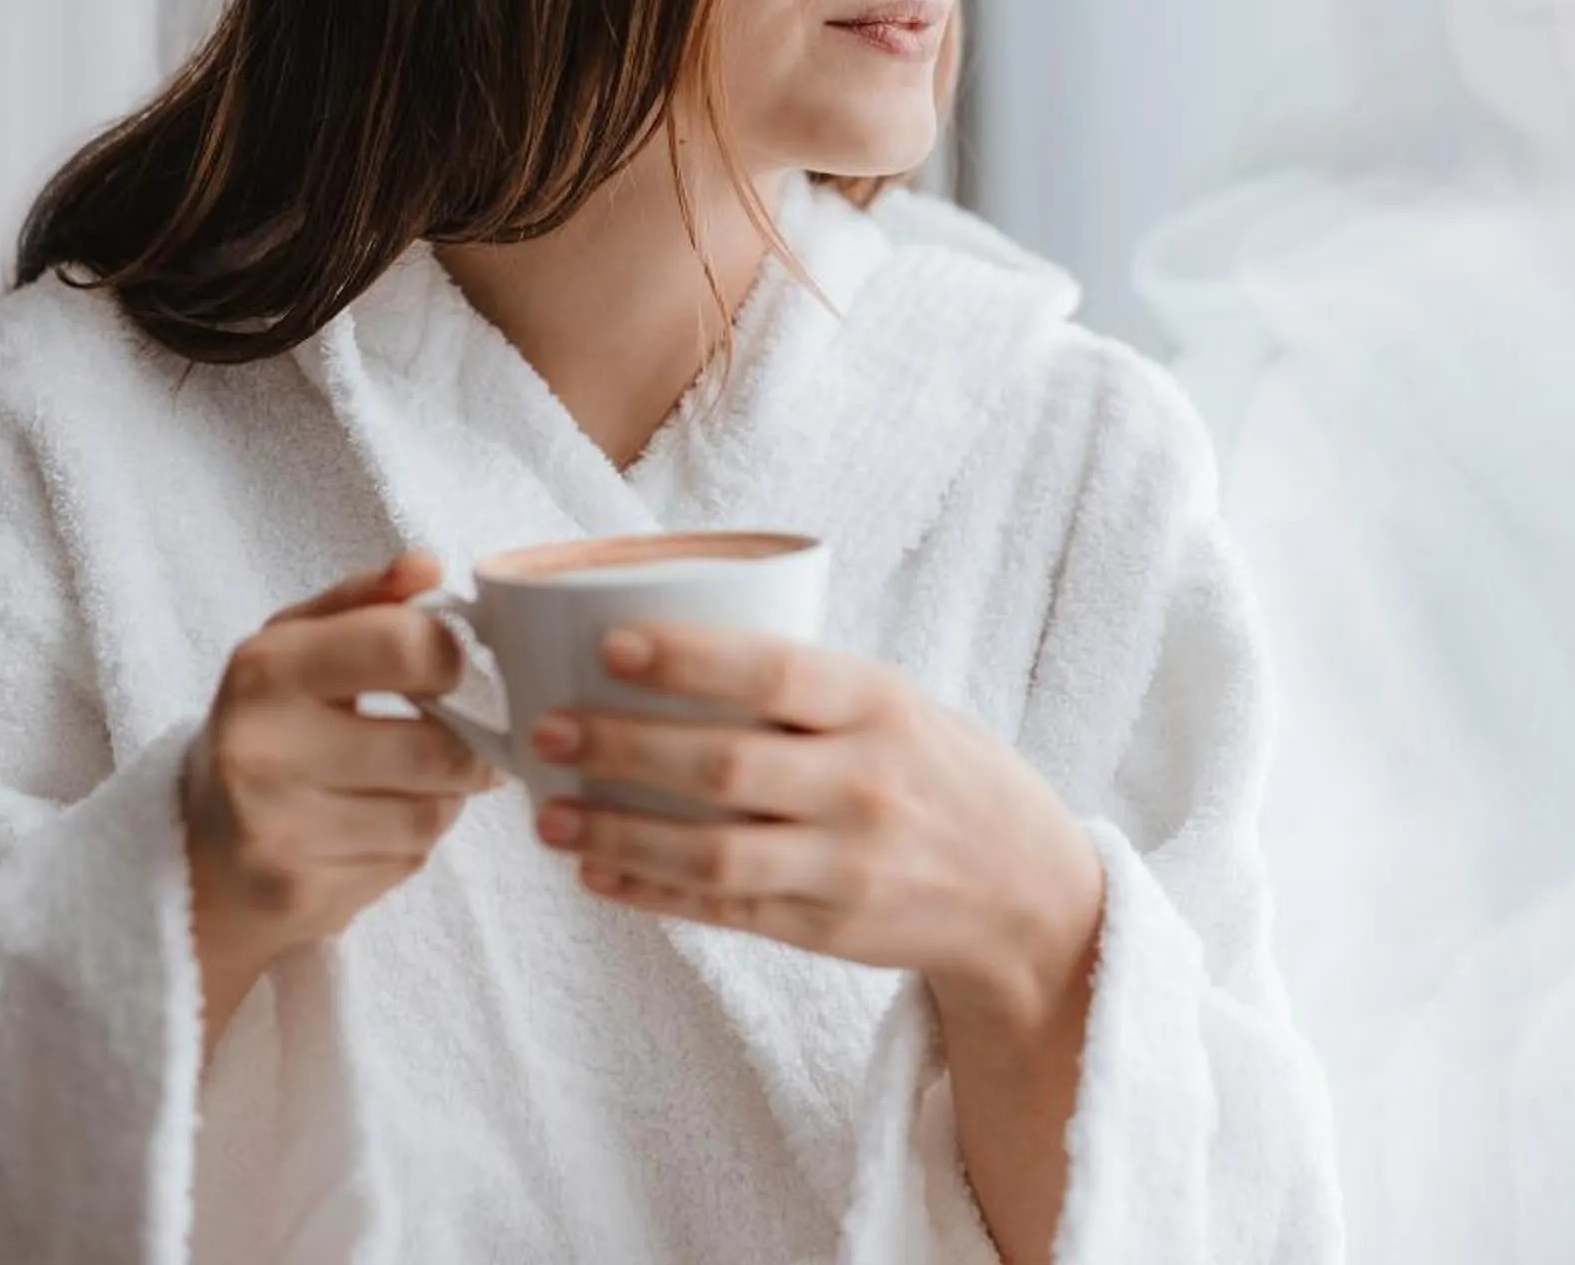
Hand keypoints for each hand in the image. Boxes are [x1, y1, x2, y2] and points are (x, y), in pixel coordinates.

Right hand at [182, 550, 499, 1046]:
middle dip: (469, 744)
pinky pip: (408, 859)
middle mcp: (262, 751)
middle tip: (457, 736)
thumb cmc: (266, 727)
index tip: (450, 669)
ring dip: (444, 796)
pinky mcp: (301, 893)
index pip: (406, 646)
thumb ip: (366, 599)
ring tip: (407, 781)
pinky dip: (412, 841)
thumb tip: (428, 566)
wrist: (195, 851)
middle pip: (439, 747)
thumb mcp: (295, 646)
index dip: (452, 657)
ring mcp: (278, 831)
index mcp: (266, 671)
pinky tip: (373, 826)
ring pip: (434, 811)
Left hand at [526, 627, 1103, 1023]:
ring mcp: (846, 866)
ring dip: (618, 835)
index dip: (686, 659)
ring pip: (711, 854)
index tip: (609, 644)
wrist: (1028, 893)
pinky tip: (597, 875)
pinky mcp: (826, 931)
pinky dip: (651, 893)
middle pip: (723, 766)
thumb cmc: (940, 772)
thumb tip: (664, 646)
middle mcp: (866, 784)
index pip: (773, 672)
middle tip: (546, 731)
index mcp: (881, 706)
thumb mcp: (898, 704)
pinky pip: (722, 912)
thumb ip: (805, 686)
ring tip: (550, 818)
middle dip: (622, 747)